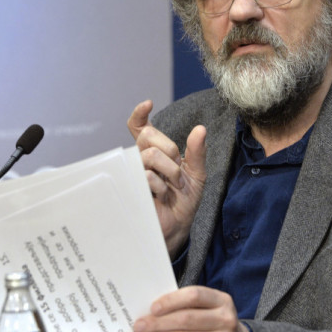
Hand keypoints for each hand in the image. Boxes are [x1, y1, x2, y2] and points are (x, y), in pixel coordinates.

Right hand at [128, 100, 206, 257]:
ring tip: (174, 187)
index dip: (140, 114)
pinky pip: (145, 174)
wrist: (178, 228)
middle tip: (178, 171)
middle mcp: (142, 160)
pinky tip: (164, 196)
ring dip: (169, 170)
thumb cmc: (184, 202)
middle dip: (170, 151)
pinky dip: (161, 185)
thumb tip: (200, 129)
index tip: (148, 104)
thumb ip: (197, 152)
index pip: (140, 128)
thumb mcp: (197, 175)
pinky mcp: (131, 189)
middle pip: (149, 136)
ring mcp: (134, 174)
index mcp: (155, 153)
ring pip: (149, 154)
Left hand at [130, 286, 252, 331]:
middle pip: (186, 319)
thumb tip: (150, 312)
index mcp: (222, 300)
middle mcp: (226, 320)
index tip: (152, 308)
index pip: (194, 295)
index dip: (171, 301)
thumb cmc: (212, 321)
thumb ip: (185, 305)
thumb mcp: (207, 308)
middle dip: (158, 323)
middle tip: (138, 326)